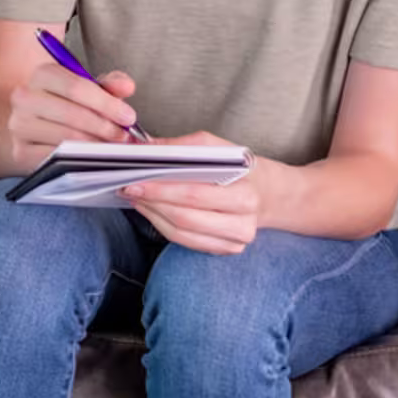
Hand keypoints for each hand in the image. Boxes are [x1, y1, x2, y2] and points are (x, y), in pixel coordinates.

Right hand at [5, 63, 141, 163]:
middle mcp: (25, 96)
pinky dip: (77, 162)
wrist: (36, 124)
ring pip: (64, 138)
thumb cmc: (68, 104)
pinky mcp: (20, 151)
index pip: (77, 87)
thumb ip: (110, 85)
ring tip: (113, 149)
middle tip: (124, 138)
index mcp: (43, 74)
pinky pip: (53, 159)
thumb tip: (126, 86)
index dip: (106, 103)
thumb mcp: (89, 90)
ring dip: (94, 146)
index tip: (128, 117)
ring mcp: (19, 125)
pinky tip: (92, 161)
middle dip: (104, 128)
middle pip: (71, 114)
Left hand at [121, 131, 264, 255]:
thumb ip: (183, 147)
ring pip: (182, 233)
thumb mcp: (217, 147)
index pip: (195, 194)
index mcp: (245, 194)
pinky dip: (163, 226)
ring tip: (136, 198)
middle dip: (152, 202)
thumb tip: (147, 149)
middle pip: (185, 217)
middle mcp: (243, 223)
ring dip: (153, 215)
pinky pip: (187, 242)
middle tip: (129, 188)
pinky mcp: (226, 250)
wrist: (267, 193)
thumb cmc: (239, 168)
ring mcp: (235, 241)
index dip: (161, 189)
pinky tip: (151, 211)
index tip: (136, 180)